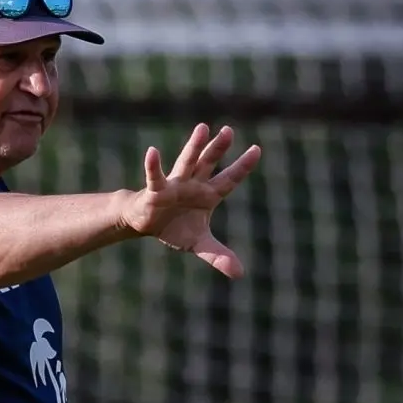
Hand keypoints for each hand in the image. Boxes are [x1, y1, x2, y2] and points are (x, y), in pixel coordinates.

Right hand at [118, 123, 260, 277]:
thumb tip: (240, 274)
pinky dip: (153, 165)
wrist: (146, 223)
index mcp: (208, 195)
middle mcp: (193, 184)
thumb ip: (218, 255)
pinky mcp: (156, 191)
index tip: (257, 149)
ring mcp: (175, 185)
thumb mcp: (199, 244)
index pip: (229, 179)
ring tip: (203, 128)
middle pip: (209, 163)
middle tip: (229, 131)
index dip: (242, 166)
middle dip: (218, 148)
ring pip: (187, 162)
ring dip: (194, 146)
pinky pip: (155, 177)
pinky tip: (152, 152)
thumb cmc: (175, 227)